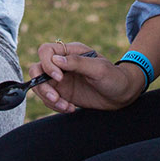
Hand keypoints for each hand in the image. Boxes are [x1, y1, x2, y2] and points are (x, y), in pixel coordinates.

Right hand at [27, 41, 146, 113]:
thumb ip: (78, 63)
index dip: (47, 64)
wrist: (123, 95)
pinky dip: (55, 106)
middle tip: (56, 97)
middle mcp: (62, 64)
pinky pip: (49, 99)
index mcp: (70, 52)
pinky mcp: (63, 93)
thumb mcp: (99, 69)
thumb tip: (56, 59)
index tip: (59, 78)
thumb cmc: (114, 77)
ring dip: (49, 99)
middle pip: (37, 69)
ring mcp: (61, 79)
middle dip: (42, 86)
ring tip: (66, 107)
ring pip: (40, 86)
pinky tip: (70, 109)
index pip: (46, 51)